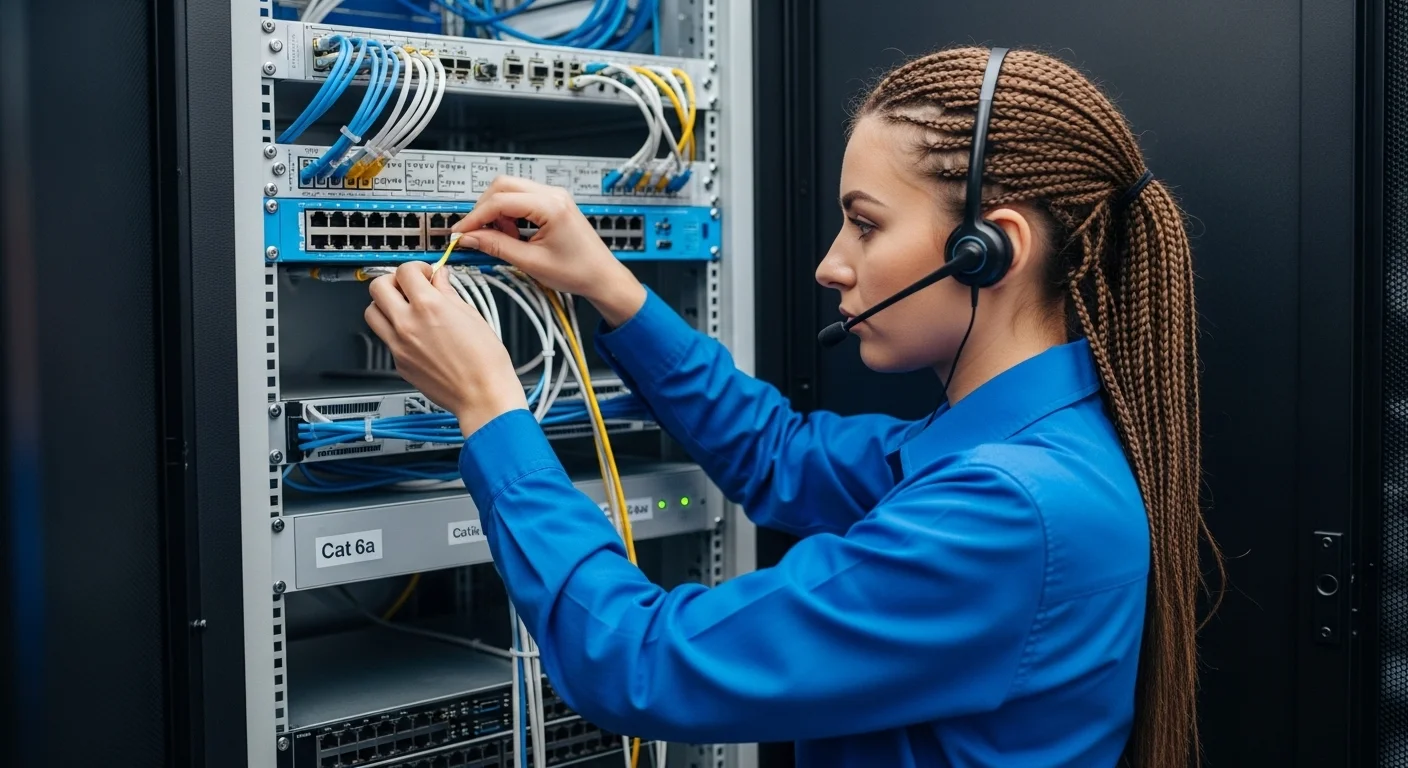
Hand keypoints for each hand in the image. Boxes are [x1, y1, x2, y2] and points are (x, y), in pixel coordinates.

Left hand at [365, 262, 528, 437]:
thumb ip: (448, 293)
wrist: (482, 395)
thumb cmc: (485, 362)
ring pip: (372, 312)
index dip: (416, 268)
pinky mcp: (398, 362)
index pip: (405, 271)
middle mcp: (408, 324)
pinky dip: (395, 329)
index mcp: (429, 307)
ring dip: (385, 304)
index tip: (425, 273)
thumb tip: (439, 279)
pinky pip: (385, 337)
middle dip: (393, 281)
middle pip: (377, 287)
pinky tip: (415, 333)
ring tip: (404, 308)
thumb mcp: (472, 316)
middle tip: (408, 286)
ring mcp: (399, 345)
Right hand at [450, 175, 646, 325]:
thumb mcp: (531, 262)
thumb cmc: (578, 272)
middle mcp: (553, 194)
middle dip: (484, 209)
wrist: (602, 277)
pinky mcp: (553, 203)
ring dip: (497, 211)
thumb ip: (497, 246)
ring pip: (510, 190)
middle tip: (476, 233)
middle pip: (502, 186)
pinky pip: (522, 198)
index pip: (500, 201)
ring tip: (502, 238)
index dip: (475, 217)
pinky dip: (510, 213)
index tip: (461, 232)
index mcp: (550, 206)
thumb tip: (469, 237)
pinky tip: (513, 234)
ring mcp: (554, 196)